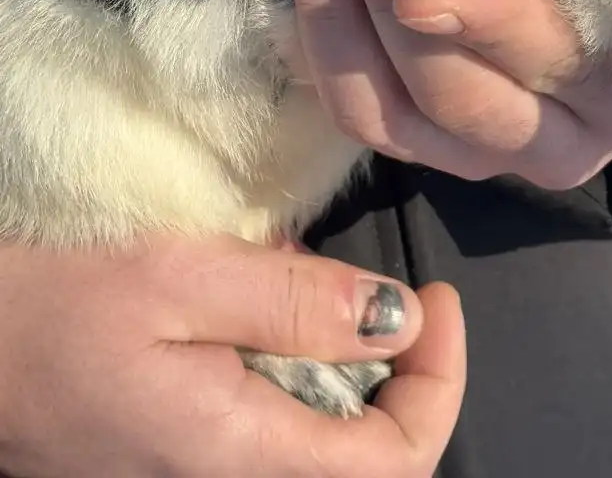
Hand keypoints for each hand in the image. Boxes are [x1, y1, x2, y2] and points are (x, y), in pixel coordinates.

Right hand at [0, 234, 463, 477]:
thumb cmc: (56, 309)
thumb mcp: (181, 280)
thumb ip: (295, 304)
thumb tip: (398, 319)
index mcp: (243, 456)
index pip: (397, 462)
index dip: (439, 381)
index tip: (434, 300)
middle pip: (365, 448)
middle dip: (390, 359)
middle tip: (358, 277)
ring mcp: (207, 467)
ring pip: (320, 426)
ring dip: (332, 347)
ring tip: (288, 270)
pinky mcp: (187, 445)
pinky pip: (270, 409)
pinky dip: (284, 348)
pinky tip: (244, 292)